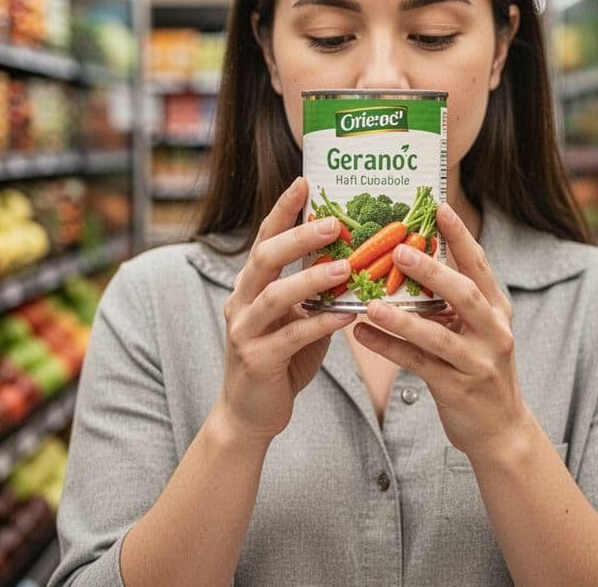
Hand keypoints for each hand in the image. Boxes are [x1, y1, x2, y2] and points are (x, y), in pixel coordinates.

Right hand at [216, 177, 354, 444]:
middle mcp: (241, 302)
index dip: (283, 210)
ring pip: (276, 296)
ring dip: (312, 279)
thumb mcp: (298, 319)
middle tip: (333, 223)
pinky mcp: (257, 361)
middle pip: (264, 258)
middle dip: (298, 237)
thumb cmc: (280, 361)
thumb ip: (316, 293)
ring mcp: (245, 332)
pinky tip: (347, 316)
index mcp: (251, 287)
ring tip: (344, 267)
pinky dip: (321, 324)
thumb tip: (355, 261)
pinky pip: (291, 337)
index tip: (304, 182)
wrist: (249, 414)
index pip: (264, 239)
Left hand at [353, 204, 532, 459]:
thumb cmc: (478, 369)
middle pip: (463, 294)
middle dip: (432, 271)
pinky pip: (419, 365)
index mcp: (497, 309)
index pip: (479, 265)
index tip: (439, 206)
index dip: (460, 236)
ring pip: (438, 335)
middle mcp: (493, 331)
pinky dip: (389, 348)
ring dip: (403, 318)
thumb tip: (412, 260)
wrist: (500, 429)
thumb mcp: (476, 330)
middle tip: (398, 250)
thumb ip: (453, 301)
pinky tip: (362, 335)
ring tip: (371, 302)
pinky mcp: (458, 389)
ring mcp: (478, 362)